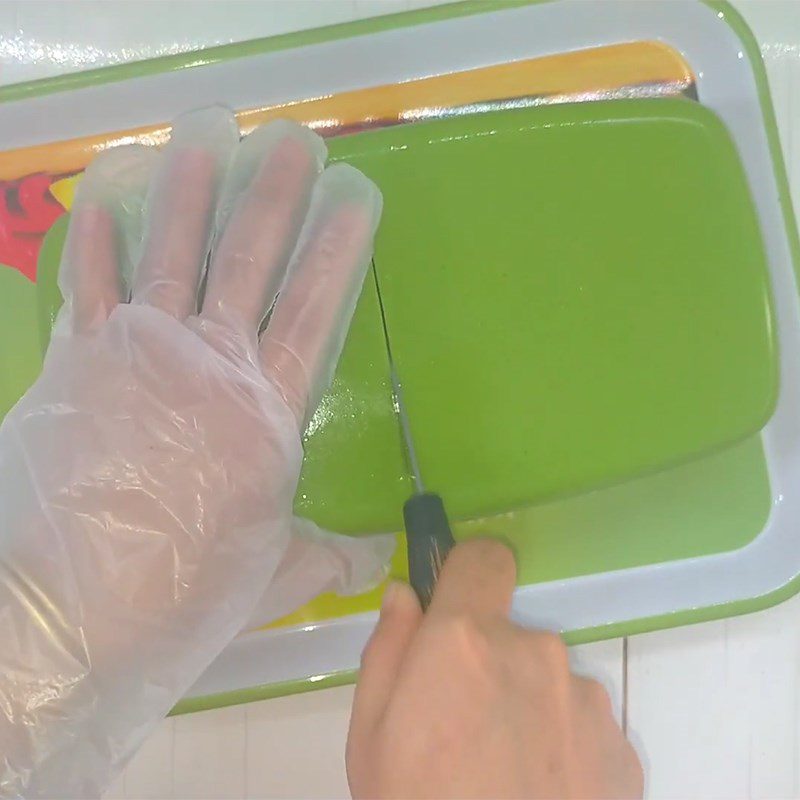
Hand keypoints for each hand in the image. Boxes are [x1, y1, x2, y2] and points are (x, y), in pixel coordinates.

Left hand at [0, 107, 390, 796]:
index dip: (334, 251)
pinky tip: (99, 203)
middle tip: (294, 146)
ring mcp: (137, 354)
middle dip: (274, 200)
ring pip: (171, 257)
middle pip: (246, 265)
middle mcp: (206, 364)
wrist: (76, 608)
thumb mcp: (274, 573)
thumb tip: (380, 557)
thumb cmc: (189, 588)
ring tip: (205, 141)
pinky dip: (92, 245)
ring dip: (189, 197)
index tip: (352, 198)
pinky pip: (87, 289)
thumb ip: (329, 553)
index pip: (310, 310)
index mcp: (265, 409)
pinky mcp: (78, 362)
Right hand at [347, 540, 643, 798]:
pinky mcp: (621, 749)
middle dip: (489, 665)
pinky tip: (541, 794)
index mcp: (467, 640)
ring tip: (505, 774)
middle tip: (464, 731)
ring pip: (548, 681)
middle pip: (511, 633)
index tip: (456, 603)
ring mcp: (586, 701)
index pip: (484, 556)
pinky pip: (582, 724)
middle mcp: (536, 653)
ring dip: (528, 708)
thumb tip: (405, 595)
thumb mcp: (369, 735)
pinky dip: (563, 747)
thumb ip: (388, 648)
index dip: (467, 573)